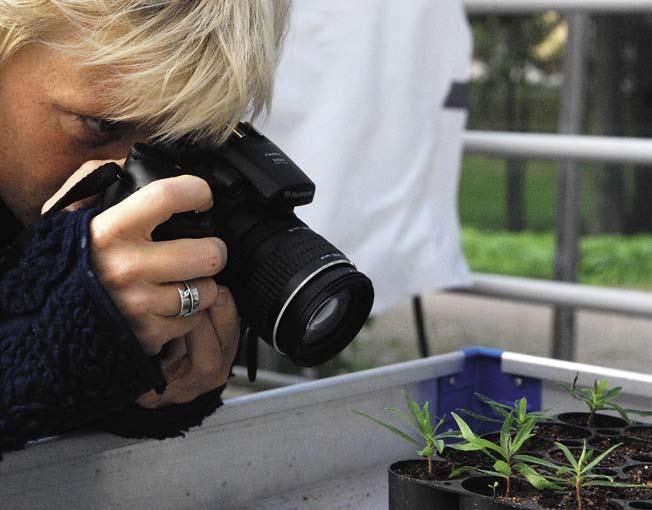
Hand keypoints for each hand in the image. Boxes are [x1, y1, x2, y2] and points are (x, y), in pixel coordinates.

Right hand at [44, 160, 239, 406]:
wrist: (45, 318)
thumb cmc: (70, 259)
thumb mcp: (72, 213)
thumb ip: (99, 180)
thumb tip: (133, 165)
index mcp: (109, 230)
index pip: (168, 196)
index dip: (196, 191)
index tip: (202, 197)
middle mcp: (127, 267)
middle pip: (209, 253)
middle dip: (214, 249)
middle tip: (205, 248)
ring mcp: (140, 304)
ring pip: (208, 289)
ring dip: (203, 284)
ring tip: (186, 278)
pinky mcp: (148, 333)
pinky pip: (194, 319)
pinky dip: (190, 312)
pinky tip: (172, 303)